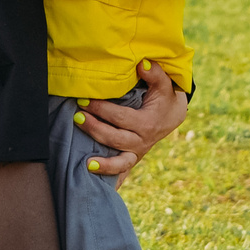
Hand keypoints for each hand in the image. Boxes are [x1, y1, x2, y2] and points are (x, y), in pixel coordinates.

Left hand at [77, 61, 187, 182]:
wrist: (172, 116)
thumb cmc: (164, 97)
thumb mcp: (164, 84)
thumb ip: (155, 73)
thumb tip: (142, 64)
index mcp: (147, 123)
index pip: (121, 117)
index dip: (102, 109)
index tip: (84, 100)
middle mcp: (141, 141)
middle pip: (115, 138)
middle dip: (94, 129)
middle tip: (77, 117)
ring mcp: (136, 152)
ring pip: (120, 162)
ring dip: (103, 164)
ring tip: (86, 163)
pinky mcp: (132, 159)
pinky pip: (122, 172)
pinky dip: (111, 179)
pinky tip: (97, 185)